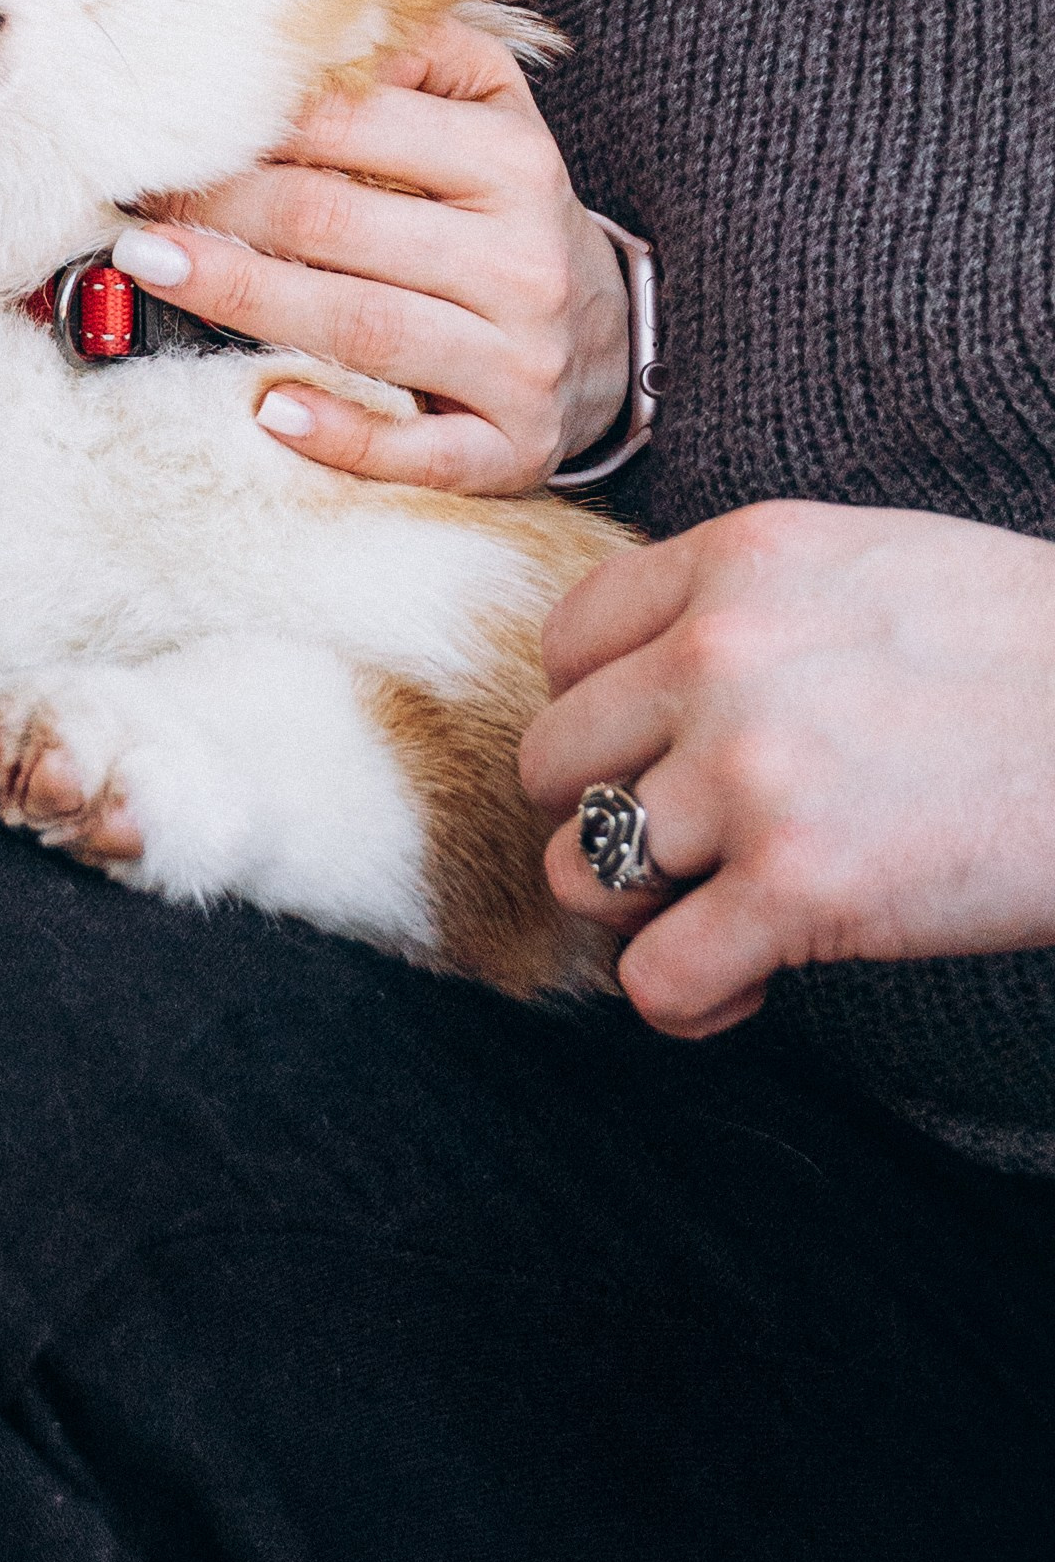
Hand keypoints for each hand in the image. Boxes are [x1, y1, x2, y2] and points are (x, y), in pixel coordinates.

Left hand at [109, 16, 628, 491]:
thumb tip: (318, 30)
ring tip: (151, 267)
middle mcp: (521, 261)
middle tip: (134, 197)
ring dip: (242, 298)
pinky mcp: (511, 448)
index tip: (171, 125)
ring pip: (361, 327)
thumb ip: (419, 60)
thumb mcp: (495, 116)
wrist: (607, 343)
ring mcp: (518, 361)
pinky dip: (340, 434)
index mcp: (514, 163)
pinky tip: (267, 410)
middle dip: (221, 207)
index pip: (358, 126)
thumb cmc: (509, 217)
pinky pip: (418, 449)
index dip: (253, 124)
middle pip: (337, 223)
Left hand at [522, 503, 1054, 1038]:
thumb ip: (753, 606)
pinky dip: (688, 1000)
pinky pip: (656, 977)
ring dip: (646, 913)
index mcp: (736, 561)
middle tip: (695, 848)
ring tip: (726, 917)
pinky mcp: (801, 889)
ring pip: (583, 871)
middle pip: (555, 762)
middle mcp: (718, 654)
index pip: (566, 646)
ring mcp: (751, 773)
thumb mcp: (875, 565)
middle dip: (610, 814)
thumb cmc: (1035, 656)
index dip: (604, 716)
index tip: (664, 755)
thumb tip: (656, 679)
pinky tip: (748, 986)